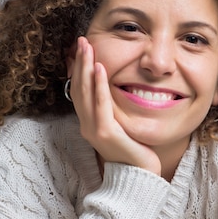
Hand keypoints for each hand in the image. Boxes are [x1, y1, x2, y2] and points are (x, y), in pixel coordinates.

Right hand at [67, 37, 160, 175]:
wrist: (139, 178)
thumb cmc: (134, 154)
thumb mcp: (122, 128)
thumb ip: (116, 113)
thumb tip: (119, 95)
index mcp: (90, 123)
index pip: (80, 91)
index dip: (79, 69)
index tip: (82, 49)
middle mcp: (87, 125)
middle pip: (78, 87)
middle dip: (80, 62)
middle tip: (81, 40)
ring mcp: (93, 129)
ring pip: (85, 92)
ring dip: (86, 67)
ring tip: (87, 47)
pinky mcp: (105, 132)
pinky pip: (101, 104)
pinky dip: (99, 85)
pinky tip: (100, 68)